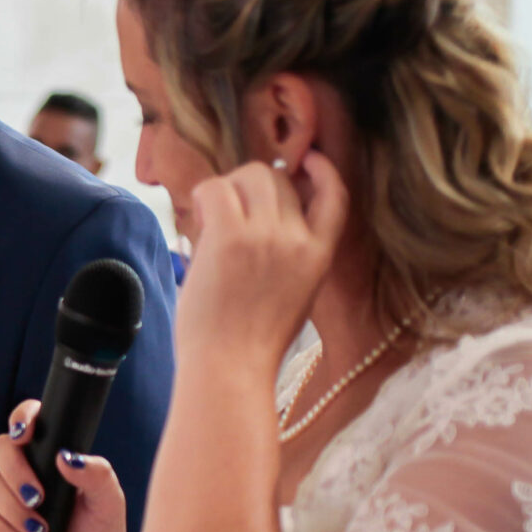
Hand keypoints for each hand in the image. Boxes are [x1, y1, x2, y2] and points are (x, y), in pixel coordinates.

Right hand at [0, 401, 130, 531]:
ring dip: (13, 510)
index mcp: (51, 458)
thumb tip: (65, 456)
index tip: (24, 435)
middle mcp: (26, 473)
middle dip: (15, 473)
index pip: (28, 422)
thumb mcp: (109, 504)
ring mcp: (8, 500)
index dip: (20, 419)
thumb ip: (97, 474)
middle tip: (38, 498)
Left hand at [183, 150, 348, 357]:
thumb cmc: (250, 346)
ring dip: (225, 189)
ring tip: (209, 221)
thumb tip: (255, 221)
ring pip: (248, 175)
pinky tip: (196, 221)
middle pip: (278, 178)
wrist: (230, 371)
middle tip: (226, 213)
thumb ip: (287, 257)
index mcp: (320, 256)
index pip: (335, 196)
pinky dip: (202, 196)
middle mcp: (298, 240)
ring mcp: (266, 236)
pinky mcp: (230, 236)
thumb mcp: (293, 297)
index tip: (309, 160)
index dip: (323, 172)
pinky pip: (215, 188)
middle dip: (250, 186)